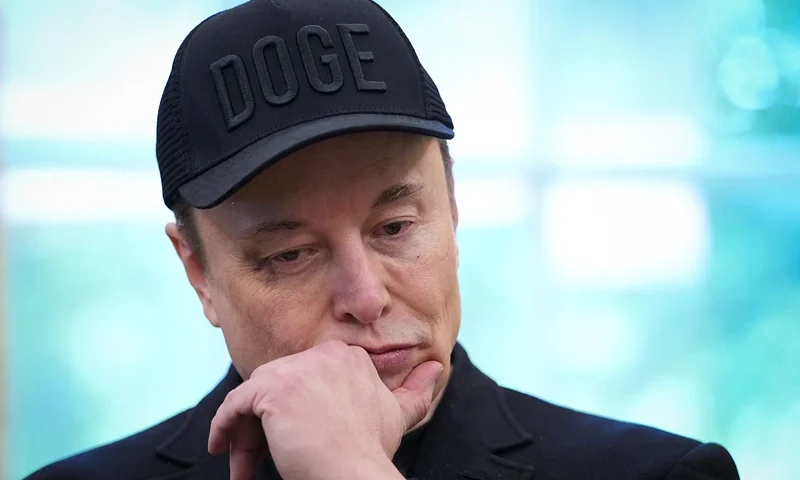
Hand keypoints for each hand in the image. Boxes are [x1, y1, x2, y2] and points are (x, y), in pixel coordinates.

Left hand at [207, 340, 442, 479]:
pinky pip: (235, 404)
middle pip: (277, 387)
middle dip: (265, 425)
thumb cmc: (372, 450)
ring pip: (255, 397)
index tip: (290, 441)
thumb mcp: (398, 415)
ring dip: (244, 433)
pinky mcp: (272, 388)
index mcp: (346, 357)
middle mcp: (322, 354)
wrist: (355, 472)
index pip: (302, 379)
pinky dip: (223, 426)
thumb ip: (416, 389)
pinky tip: (221, 449)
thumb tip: (438, 366)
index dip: (292, 413)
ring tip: (243, 465)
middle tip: (259, 458)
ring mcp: (296, 368)